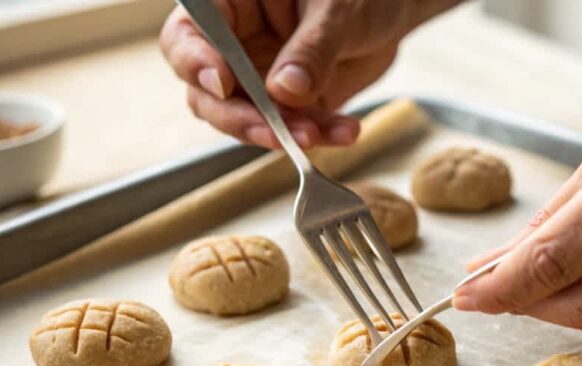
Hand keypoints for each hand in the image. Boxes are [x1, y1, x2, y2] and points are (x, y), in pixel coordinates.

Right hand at [160, 0, 422, 148]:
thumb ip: (312, 48)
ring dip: (283, 134)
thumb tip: (284, 90)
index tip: (221, 84)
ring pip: (249, 120)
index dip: (195, 62)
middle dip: (241, 118)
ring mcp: (260, 80)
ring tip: (320, 135)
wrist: (394, 12)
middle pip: (208, 92)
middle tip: (274, 135)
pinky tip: (346, 131)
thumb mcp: (338, 10)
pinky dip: (319, 136)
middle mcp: (236, 45)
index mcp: (232, 4)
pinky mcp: (290, 107)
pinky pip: (293, 130)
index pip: (187, 36)